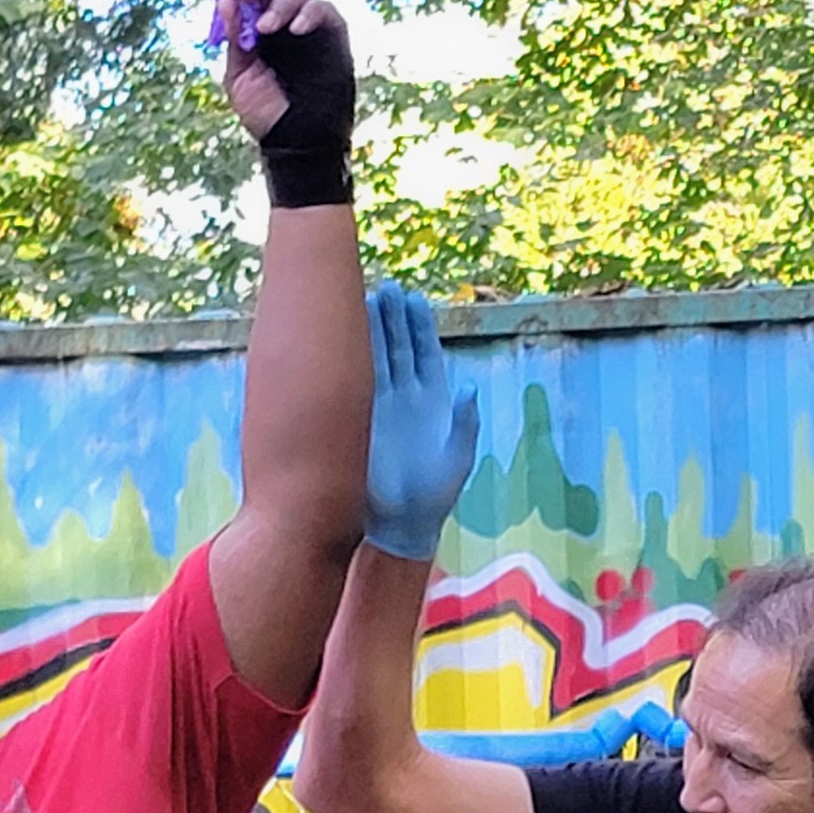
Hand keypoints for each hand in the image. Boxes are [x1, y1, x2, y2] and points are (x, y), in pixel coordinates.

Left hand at [209, 0, 355, 205]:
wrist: (296, 143)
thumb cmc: (266, 115)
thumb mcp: (239, 77)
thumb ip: (235, 41)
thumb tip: (225, 2)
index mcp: (258, 30)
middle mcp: (284, 23)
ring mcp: (310, 28)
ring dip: (282, 3)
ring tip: (268, 27)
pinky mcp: (334, 36)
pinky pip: (326, 11)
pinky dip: (311, 13)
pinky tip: (296, 29)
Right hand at [363, 282, 478, 560]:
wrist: (402, 524)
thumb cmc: (435, 495)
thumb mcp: (458, 459)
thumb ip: (465, 424)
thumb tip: (468, 389)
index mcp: (434, 402)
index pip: (425, 354)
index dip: (420, 327)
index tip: (414, 299)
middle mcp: (406, 399)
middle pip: (398, 348)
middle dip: (393, 319)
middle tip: (387, 288)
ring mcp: (381, 408)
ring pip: (375, 361)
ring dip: (370, 333)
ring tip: (364, 300)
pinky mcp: (361, 421)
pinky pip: (357, 386)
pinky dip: (352, 362)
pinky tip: (344, 339)